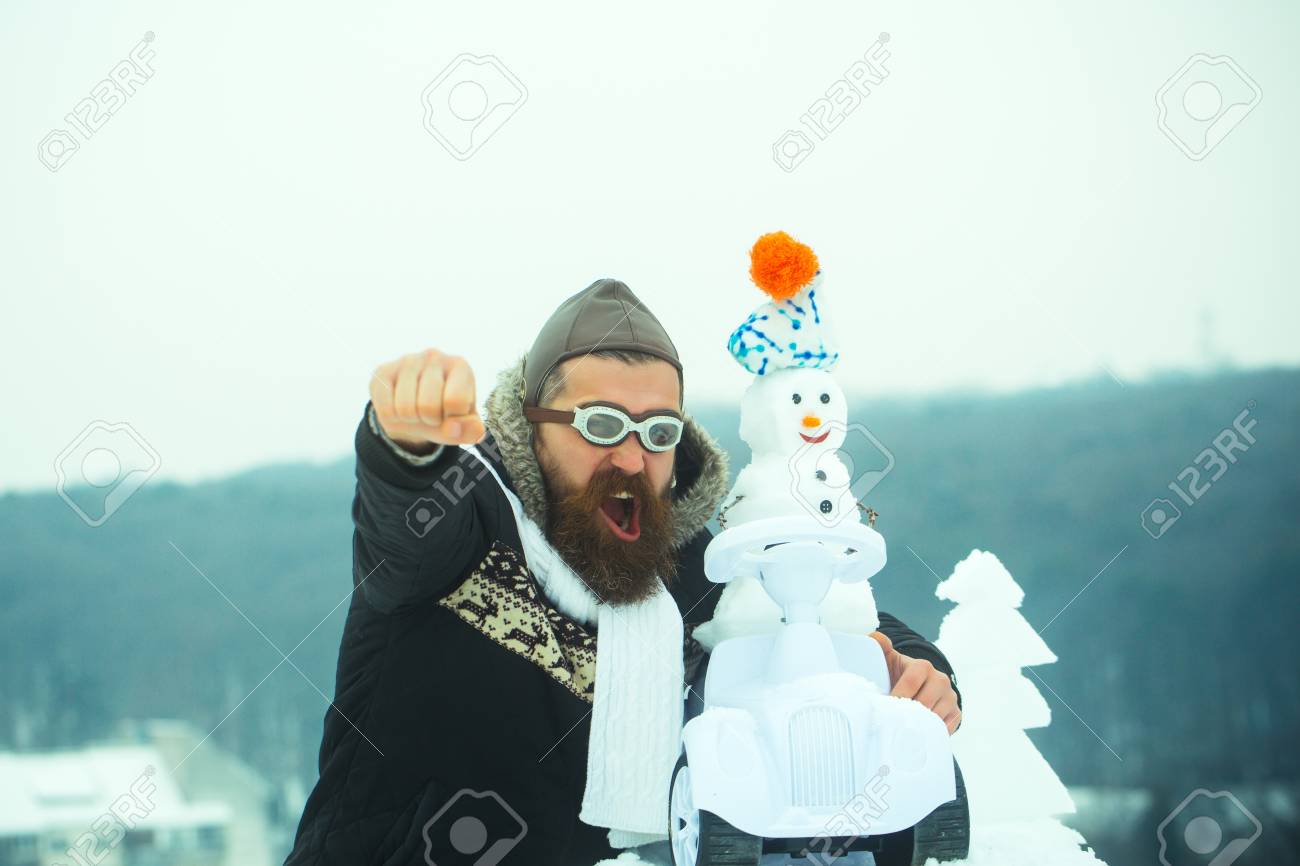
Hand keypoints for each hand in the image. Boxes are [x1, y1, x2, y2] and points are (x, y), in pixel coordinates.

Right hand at [370, 349, 485, 451]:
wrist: (415, 410)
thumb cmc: (446, 415)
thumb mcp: (464, 426)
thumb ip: (470, 430)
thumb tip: (454, 428)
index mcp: (461, 366)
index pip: (455, 401)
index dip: (452, 420)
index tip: (451, 415)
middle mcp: (435, 357)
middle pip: (428, 406)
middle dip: (430, 421)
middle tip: (431, 414)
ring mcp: (407, 361)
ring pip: (405, 408)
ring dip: (411, 420)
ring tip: (416, 411)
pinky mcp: (383, 371)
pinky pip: (385, 408)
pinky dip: (392, 418)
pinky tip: (398, 406)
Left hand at [869, 631, 961, 734]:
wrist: (919, 686)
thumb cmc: (898, 674)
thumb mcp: (889, 659)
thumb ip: (880, 646)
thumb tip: (876, 637)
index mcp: (923, 666)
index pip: (911, 681)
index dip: (898, 694)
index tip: (886, 705)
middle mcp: (940, 680)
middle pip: (923, 702)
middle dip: (906, 713)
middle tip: (892, 722)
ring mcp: (950, 697)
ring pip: (934, 716)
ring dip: (918, 725)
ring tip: (902, 730)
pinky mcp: (956, 713)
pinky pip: (945, 727)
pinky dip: (931, 733)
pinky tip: (917, 735)